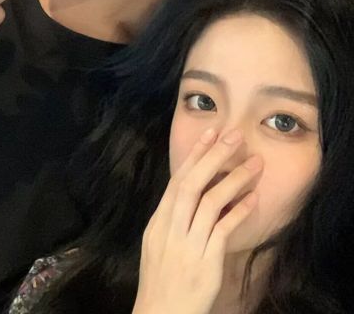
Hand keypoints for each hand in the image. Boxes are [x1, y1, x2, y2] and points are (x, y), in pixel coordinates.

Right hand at [133, 129, 261, 313]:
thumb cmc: (160, 278)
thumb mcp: (158, 244)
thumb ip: (174, 218)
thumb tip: (194, 193)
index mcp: (158, 223)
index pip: (176, 181)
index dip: (194, 156)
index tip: (210, 134)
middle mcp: (170, 229)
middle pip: (191, 185)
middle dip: (213, 157)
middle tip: (233, 135)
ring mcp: (187, 245)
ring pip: (210, 203)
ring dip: (233, 180)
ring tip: (254, 164)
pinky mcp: (205, 263)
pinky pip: (224, 231)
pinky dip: (239, 212)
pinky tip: (254, 198)